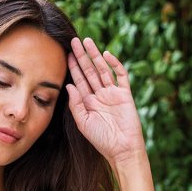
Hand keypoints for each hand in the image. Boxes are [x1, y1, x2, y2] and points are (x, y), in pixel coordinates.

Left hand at [65, 36, 146, 165]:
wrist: (122, 149)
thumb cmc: (101, 140)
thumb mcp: (83, 123)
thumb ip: (76, 104)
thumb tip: (69, 86)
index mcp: (88, 102)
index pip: (79, 80)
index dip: (73, 67)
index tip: (66, 54)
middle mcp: (100, 95)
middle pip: (89, 71)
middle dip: (82, 57)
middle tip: (74, 41)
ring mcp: (113, 93)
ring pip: (103, 70)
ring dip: (95, 56)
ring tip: (87, 42)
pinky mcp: (125, 94)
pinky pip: (120, 76)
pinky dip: (115, 65)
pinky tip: (107, 55)